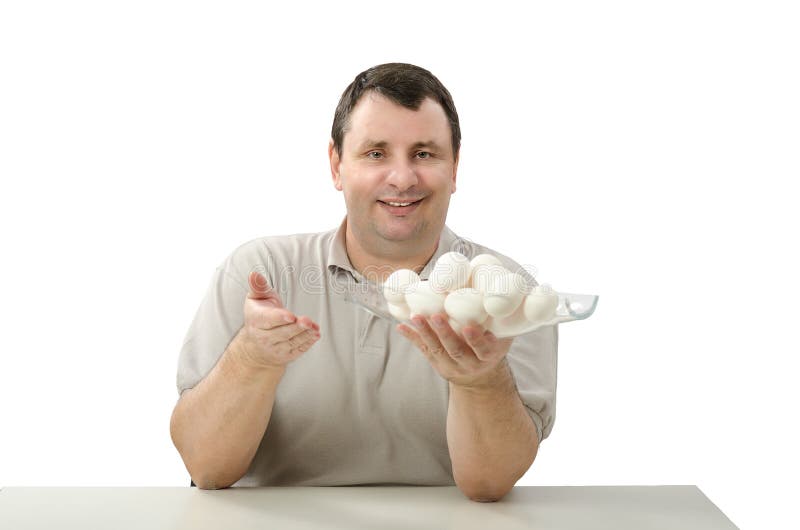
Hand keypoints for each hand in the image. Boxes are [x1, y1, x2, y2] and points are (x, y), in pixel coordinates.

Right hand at [236, 271, 320, 369]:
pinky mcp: (286, 356)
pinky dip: (308, 343)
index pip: (268, 320)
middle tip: (307, 321)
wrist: (255, 346)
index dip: (279, 318)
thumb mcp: (256, 299)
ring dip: (305, 335)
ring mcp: (275, 348)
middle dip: (296, 327)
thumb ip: (258, 286)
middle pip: (282, 332)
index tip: (290, 315)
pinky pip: (298, 350)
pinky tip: (315, 335)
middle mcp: (264, 337)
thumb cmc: (259, 315)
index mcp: (256, 320)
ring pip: (292, 342)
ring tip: (315, 327)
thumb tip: (254, 274)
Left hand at [397, 313, 513, 387]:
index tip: (469, 327)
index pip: (482, 350)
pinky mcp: (436, 362)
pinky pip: (423, 350)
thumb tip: (511, 296)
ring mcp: (450, 365)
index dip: (475, 340)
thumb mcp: (503, 340)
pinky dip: (412, 338)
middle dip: (444, 333)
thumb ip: (504, 324)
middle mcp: (469, 364)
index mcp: (487, 357)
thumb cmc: (492, 348)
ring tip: (416, 317)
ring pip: (437, 350)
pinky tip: (401, 326)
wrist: (480, 377)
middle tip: (436, 316)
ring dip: (425, 332)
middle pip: (455, 350)